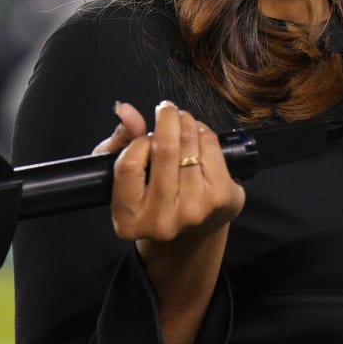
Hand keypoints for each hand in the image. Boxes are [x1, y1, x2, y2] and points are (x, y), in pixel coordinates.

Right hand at [94, 100, 245, 245]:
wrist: (191, 234)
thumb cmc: (152, 199)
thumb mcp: (126, 175)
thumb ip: (121, 141)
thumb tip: (126, 110)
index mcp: (129, 220)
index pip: (130, 163)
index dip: (139, 141)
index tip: (145, 137)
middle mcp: (161, 221)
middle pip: (164, 150)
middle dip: (167, 119)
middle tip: (167, 109)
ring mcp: (194, 212)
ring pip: (190, 145)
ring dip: (186, 123)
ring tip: (182, 121)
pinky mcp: (220, 200)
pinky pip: (211, 149)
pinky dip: (204, 133)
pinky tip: (198, 134)